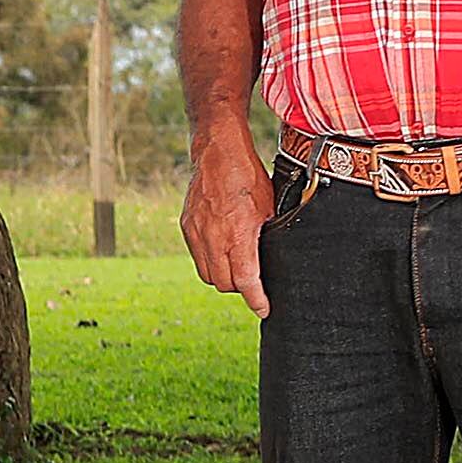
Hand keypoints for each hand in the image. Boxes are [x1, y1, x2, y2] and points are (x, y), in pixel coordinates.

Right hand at [181, 128, 275, 318]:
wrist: (219, 153)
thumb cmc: (249, 178)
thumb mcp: (269, 209)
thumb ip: (267, 238)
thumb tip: (274, 260)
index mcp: (239, 234)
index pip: (246, 281)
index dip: (256, 299)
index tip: (264, 309)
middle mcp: (215, 238)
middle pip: (225, 284)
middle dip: (240, 288)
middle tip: (253, 282)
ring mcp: (197, 233)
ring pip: (208, 275)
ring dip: (223, 277)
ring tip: (236, 267)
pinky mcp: (187, 227)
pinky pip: (198, 257)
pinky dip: (210, 261)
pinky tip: (222, 250)